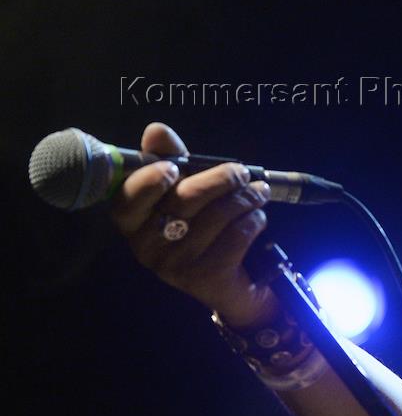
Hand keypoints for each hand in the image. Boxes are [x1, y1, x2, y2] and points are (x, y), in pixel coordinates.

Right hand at [110, 122, 277, 327]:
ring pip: (216, 215)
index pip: (127, 200)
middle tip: (241, 171)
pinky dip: (254, 220)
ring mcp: (176, 266)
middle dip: (219, 179)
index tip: (174, 167)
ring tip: (260, 191)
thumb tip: (156, 130)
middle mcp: (147, 247)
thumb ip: (170, 160)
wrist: (233, 285)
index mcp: (132, 223)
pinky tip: (258, 217)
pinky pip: (237, 235)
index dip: (148, 181)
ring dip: (246, 197)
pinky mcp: (207, 277)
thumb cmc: (202, 228)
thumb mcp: (184, 192)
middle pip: (183, 201)